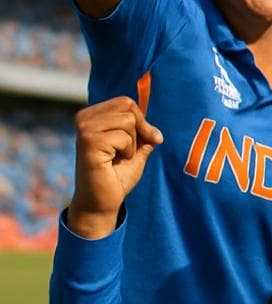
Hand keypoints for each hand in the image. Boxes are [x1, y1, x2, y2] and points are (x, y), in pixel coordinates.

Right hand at [67, 97, 162, 237]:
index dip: (141, 120)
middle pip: (128, 108)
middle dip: (139, 130)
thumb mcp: (136, 148)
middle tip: (128, 151)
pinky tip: (113, 162)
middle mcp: (84, 118)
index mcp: (91, 115)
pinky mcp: (89, 142)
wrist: (102, 201)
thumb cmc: (117, 174)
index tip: (145, 138)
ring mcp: (84, 129)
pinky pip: (125, 137)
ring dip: (132, 143)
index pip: (126, 102)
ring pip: (128, 121)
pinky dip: (128, 152)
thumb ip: (144, 131)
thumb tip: (155, 125)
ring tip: (118, 157)